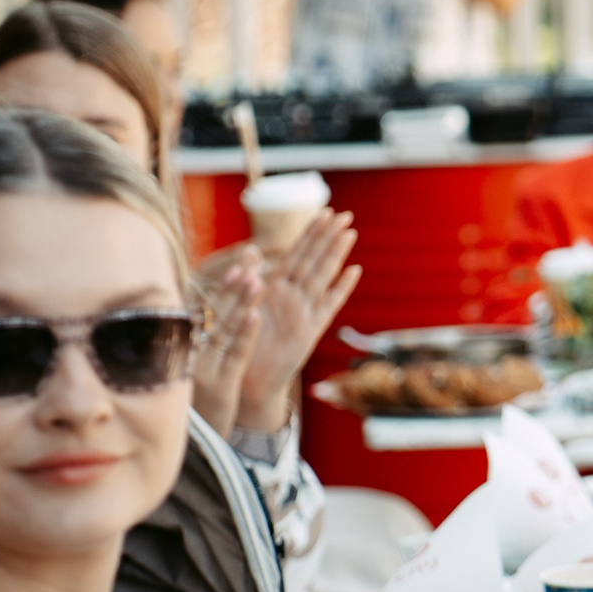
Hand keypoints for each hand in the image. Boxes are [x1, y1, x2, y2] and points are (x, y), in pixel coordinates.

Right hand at [191, 262, 263, 436]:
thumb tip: (205, 308)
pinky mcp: (220, 386)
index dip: (224, 283)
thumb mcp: (193, 371)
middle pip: (215, 311)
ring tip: (257, 277)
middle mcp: (191, 354)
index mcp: (186, 346)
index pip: (207, 306)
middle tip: (251, 258)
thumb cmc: (195, 405)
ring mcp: (204, 369)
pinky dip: (243, 334)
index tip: (241, 261)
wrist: (195, 448)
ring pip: (224, 329)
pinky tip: (255, 315)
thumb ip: (195, 342)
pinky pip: (233, 356)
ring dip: (239, 302)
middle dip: (233, 285)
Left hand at [235, 209, 362, 432]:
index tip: (324, 212)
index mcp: (275, 287)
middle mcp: (293, 296)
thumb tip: (250, 249)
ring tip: (349, 233)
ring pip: (323, 276)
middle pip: (314, 260)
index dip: (311, 233)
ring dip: (336, 254)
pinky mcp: (310, 329)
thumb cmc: (240, 343)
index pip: (296, 253)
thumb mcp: (238, 305)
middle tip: (345, 214)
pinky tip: (354, 272)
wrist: (246, 379)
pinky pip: (328, 305)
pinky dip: (341, 289)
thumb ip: (247, 277)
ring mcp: (304, 311)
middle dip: (329, 237)